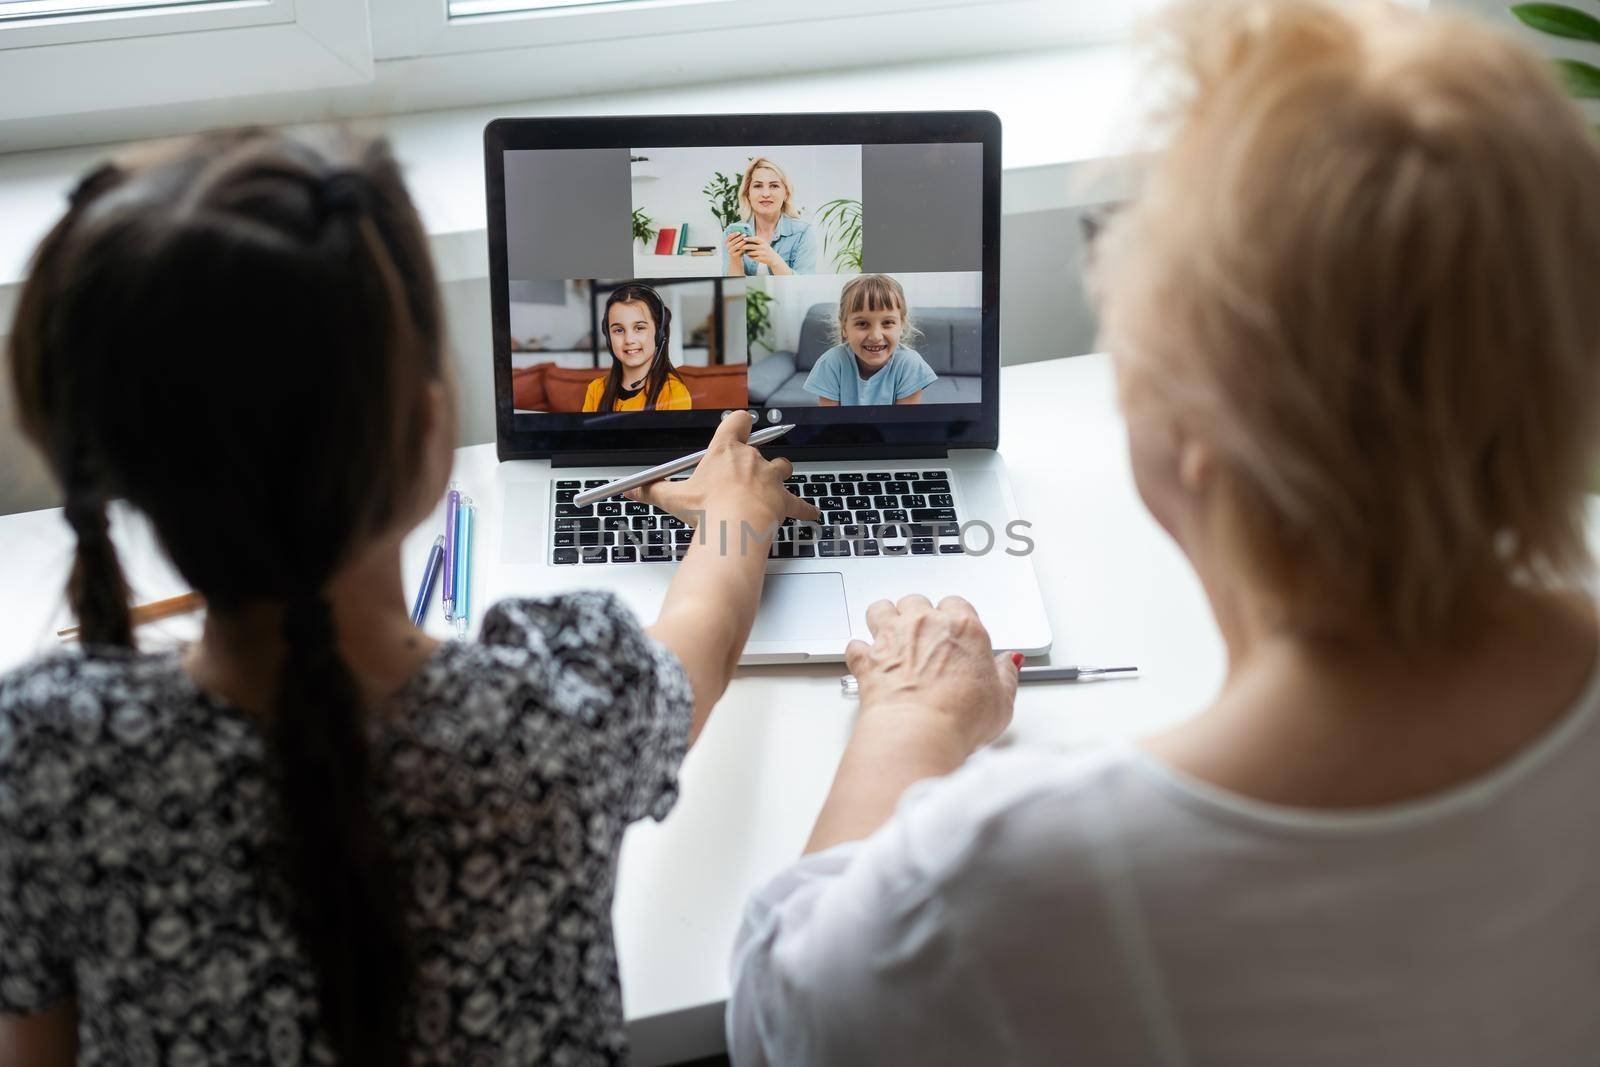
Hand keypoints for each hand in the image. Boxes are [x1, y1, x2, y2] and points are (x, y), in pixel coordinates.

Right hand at [628, 411, 819, 534]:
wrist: (735, 527)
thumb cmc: (706, 509)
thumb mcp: (673, 498)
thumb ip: (652, 491)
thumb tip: (631, 489)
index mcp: (725, 451)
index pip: (738, 421)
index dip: (740, 422)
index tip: (739, 427)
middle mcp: (751, 459)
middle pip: (760, 449)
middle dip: (754, 461)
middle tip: (743, 476)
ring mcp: (770, 478)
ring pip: (782, 467)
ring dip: (778, 476)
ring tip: (771, 488)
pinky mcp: (784, 500)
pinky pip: (799, 503)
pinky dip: (804, 509)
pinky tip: (811, 514)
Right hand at [725, 231, 749, 265]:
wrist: (735, 260)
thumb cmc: (737, 250)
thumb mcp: (736, 243)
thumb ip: (737, 238)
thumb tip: (743, 231)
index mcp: (726, 242)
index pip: (729, 237)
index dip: (734, 234)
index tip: (739, 232)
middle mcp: (727, 247)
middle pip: (733, 241)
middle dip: (739, 237)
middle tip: (745, 234)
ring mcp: (730, 251)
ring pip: (736, 246)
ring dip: (742, 242)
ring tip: (746, 240)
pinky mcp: (734, 256)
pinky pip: (739, 251)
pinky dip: (743, 248)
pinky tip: (747, 246)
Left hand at [741, 234, 782, 269]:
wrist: (773, 258)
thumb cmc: (765, 249)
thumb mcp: (763, 244)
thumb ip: (756, 241)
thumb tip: (745, 238)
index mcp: (763, 242)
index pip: (755, 239)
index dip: (748, 238)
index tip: (743, 238)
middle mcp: (763, 247)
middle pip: (750, 246)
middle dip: (744, 246)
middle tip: (740, 246)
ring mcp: (762, 253)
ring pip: (750, 252)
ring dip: (747, 252)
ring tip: (746, 252)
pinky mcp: (760, 259)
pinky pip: (752, 257)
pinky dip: (750, 256)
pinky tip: (750, 256)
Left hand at [845, 595, 1018, 754]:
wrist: (918, 733)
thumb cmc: (959, 717)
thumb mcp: (1002, 701)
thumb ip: (1006, 675)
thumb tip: (1009, 664)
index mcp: (962, 628)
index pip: (957, 604)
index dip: (954, 618)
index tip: (955, 633)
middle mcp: (924, 625)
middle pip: (917, 601)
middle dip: (919, 616)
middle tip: (925, 637)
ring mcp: (892, 638)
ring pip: (882, 609)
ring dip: (885, 619)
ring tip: (892, 636)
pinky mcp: (867, 659)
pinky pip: (856, 645)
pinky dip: (861, 652)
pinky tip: (868, 660)